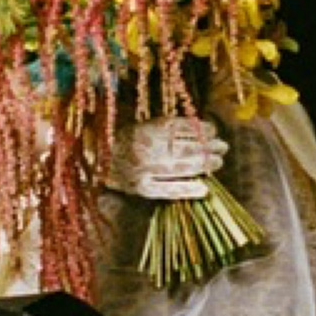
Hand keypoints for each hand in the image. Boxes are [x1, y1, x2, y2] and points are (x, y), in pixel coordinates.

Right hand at [106, 115, 227, 199]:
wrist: (92, 161)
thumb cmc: (120, 140)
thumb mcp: (140, 125)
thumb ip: (164, 127)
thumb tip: (199, 129)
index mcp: (145, 130)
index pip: (180, 128)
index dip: (200, 129)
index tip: (213, 130)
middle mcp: (145, 149)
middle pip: (184, 147)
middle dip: (207, 147)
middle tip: (223, 147)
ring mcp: (143, 170)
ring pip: (180, 167)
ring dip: (203, 165)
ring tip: (218, 162)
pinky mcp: (140, 188)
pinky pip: (168, 190)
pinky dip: (187, 189)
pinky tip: (204, 189)